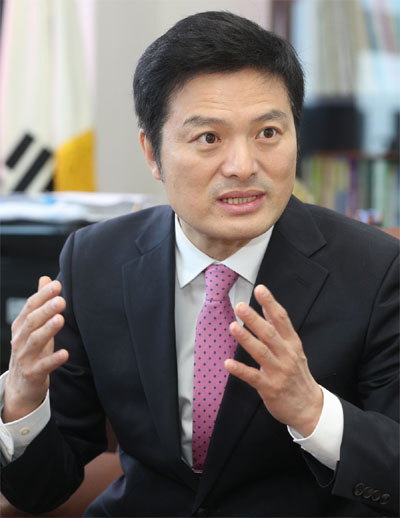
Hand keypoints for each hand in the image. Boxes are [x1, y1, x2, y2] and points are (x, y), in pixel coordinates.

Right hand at [3, 277, 67, 422]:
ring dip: (48, 330)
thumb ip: (40, 303)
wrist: (20, 386)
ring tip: (60, 319)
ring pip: (35, 341)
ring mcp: (25, 357)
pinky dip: (53, 359)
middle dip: (46, 310)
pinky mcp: (32, 373)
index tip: (56, 285)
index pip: (30, 307)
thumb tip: (45, 278)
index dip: (42, 296)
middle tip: (60, 300)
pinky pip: (43, 366)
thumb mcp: (34, 326)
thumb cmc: (32, 351)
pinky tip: (65, 353)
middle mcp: (20, 340)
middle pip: (32, 322)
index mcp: (21, 326)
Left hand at [225, 284, 322, 436]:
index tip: (260, 290)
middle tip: (241, 306)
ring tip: (233, 327)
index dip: (271, 304)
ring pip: (261, 353)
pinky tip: (228, 363)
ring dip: (246, 339)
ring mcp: (279, 372)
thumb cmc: (298, 375)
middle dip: (255, 319)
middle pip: (270, 334)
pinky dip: (240, 370)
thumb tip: (266, 305)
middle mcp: (287, 356)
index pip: (282, 320)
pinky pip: (253, 377)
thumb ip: (279, 327)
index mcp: (292, 344)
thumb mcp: (293, 348)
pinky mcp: (270, 388)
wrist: (309, 408)